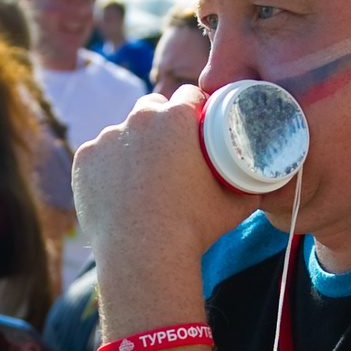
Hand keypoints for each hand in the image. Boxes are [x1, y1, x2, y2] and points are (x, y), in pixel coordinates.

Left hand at [70, 85, 246, 265]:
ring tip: (140, 174)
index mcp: (178, 118)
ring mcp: (108, 137)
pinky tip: (115, 186)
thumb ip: (250, 183)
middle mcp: (140, 119)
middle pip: (152, 106)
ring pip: (122, 132)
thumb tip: (266, 178)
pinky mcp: (85, 159)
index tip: (197, 125)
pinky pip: (98, 155)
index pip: (188, 96)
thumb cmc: (194, 227)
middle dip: (160, 120)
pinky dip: (106, 167)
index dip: (194, 109)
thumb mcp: (236, 204)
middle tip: (169, 149)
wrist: (143, 254)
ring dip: (131, 144)